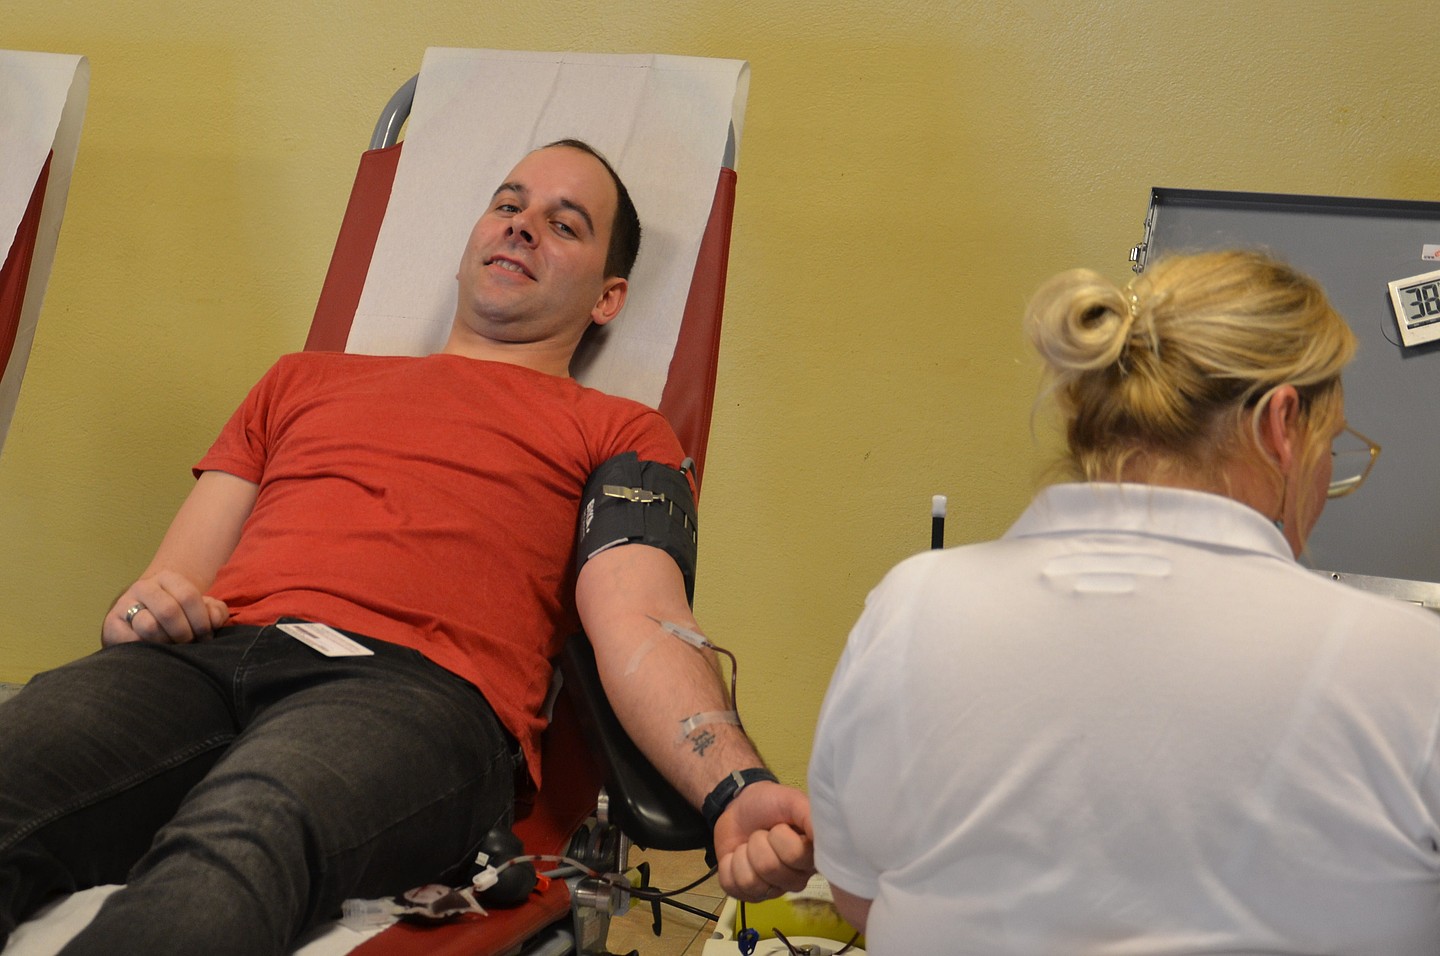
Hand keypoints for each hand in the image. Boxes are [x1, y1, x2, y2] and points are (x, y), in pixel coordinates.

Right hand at [102, 570, 228, 645]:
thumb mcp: (200, 611)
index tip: (205, 636)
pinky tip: (155, 651)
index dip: (201, 621)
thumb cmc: (179, 617)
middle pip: (169, 611)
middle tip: (189, 644)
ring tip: (172, 648)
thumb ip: (215, 612)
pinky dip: (148, 650)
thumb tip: (214, 620)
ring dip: (167, 643)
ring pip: (149, 626)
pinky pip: (132, 641)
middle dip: (184, 634)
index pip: (188, 596)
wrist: (143, 621)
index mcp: (168, 578)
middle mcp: (144, 587)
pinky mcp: (111, 624)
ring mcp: (124, 604)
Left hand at [713, 781, 814, 901]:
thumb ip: (810, 816)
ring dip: (742, 854)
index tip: (780, 826)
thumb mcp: (792, 800)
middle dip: (758, 843)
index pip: (795, 856)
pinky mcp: (746, 894)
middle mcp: (796, 879)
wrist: (738, 807)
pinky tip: (736, 857)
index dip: (780, 836)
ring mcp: (771, 890)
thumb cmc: (770, 804)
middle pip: (769, 869)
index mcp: (812, 858)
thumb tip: (831, 838)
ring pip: (750, 881)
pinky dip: (728, 865)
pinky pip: (732, 886)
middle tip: (762, 834)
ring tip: (749, 845)